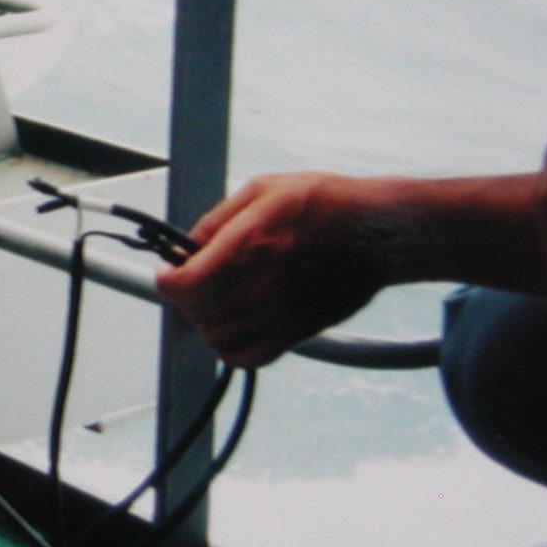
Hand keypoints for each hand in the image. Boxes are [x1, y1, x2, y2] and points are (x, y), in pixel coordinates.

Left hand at [155, 174, 398, 367]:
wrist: (380, 232)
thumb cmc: (324, 203)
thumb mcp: (264, 189)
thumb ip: (218, 219)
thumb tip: (186, 245)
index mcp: (249, 245)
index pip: (186, 284)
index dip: (167, 281)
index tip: (167, 272)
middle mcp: (261, 285)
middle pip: (196, 311)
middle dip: (186, 294)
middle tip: (194, 278)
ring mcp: (280, 314)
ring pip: (215, 337)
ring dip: (204, 320)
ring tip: (214, 299)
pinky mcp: (297, 332)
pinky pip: (246, 357)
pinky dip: (228, 348)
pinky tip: (233, 325)